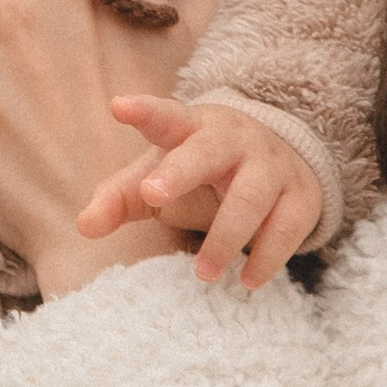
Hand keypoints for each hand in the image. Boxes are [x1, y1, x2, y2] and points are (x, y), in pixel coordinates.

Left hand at [75, 99, 324, 288]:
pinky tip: (247, 280)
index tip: (118, 106)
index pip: (166, 116)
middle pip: (207, 150)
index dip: (144, 111)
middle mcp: (233, 139)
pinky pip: (287, 227)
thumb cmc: (201, 171)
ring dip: (226, 237)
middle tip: (152, 194)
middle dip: (180, 171)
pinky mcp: (301, 196)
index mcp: (192, 128)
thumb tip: (85, 227)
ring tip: (202, 272)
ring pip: (251, 196)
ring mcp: (271, 164)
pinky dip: (267, 256)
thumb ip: (120, 199)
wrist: (279, 162)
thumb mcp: (159, 177)